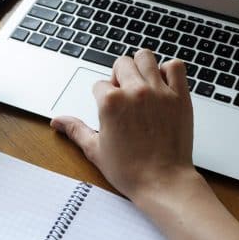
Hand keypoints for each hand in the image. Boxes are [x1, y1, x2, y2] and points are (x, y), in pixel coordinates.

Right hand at [51, 50, 198, 200]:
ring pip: (145, 57)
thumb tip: (58, 122)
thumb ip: (76, 130)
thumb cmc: (130, 170)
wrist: (163, 182)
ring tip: (141, 84)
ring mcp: (159, 92)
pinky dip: (168, 70)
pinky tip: (163, 84)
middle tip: (123, 94)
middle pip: (121, 63)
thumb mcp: (96, 150)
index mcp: (110, 103)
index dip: (102, 97)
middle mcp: (134, 92)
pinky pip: (176, 66)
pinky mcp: (180, 97)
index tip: (110, 111)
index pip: (100, 84)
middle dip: (119, 76)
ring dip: (140, 66)